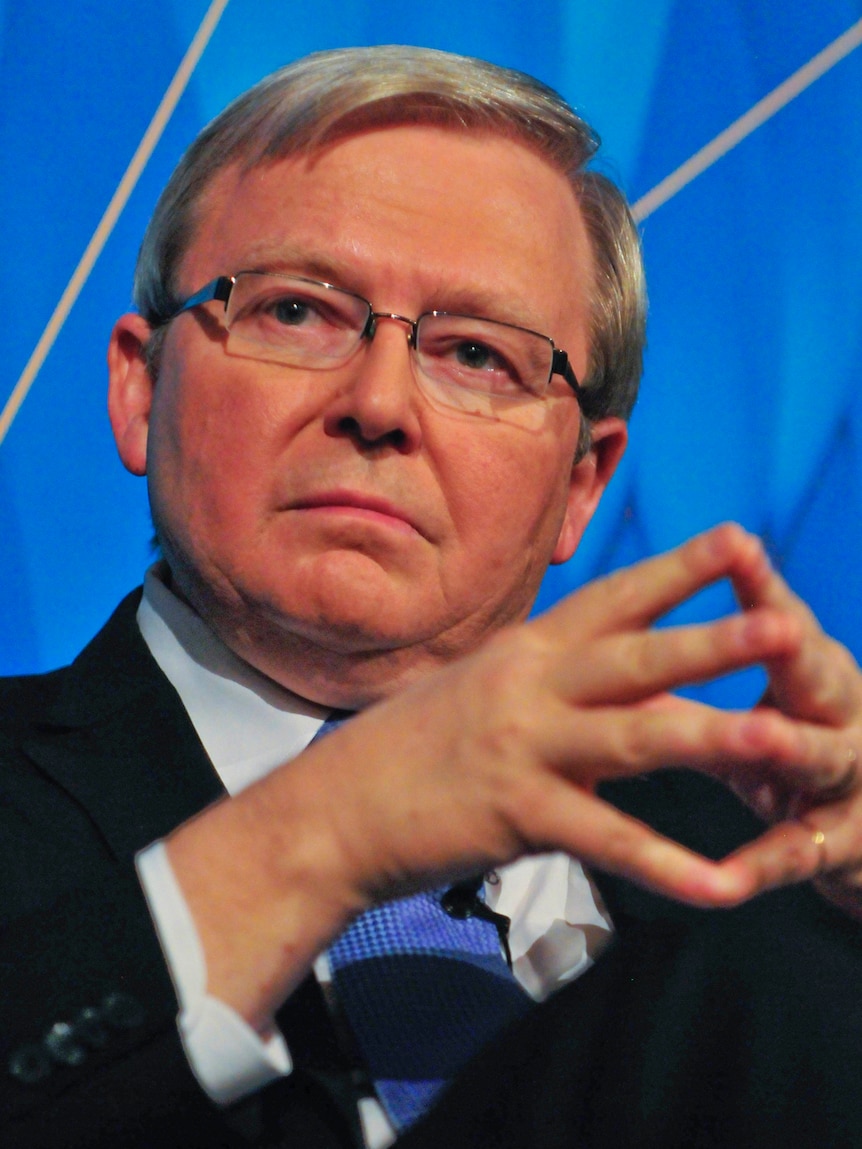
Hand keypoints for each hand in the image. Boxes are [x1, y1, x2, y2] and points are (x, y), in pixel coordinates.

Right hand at [166, 523, 828, 1025]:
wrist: (334, 808)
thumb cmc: (408, 744)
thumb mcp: (479, 685)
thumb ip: (547, 674)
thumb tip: (608, 667)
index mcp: (526, 649)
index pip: (614, 599)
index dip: (679, 569)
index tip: (740, 539)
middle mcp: (529, 686)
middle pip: (637, 658)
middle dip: (715, 641)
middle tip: (787, 624)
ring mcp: (524, 749)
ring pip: (635, 738)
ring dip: (715, 738)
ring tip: (783, 740)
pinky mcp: (517, 816)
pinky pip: (605, 840)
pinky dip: (666, 866)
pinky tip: (721, 888)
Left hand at [710, 543, 861, 916]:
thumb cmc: (790, 746)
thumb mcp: (758, 701)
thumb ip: (707, 669)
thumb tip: (629, 614)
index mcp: (811, 667)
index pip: (783, 617)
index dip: (762, 584)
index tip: (735, 543)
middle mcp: (841, 712)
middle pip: (817, 675)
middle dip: (791, 651)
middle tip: (774, 627)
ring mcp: (849, 779)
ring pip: (823, 758)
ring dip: (793, 747)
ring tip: (765, 737)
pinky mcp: (840, 845)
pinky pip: (800, 852)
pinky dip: (763, 863)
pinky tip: (727, 881)